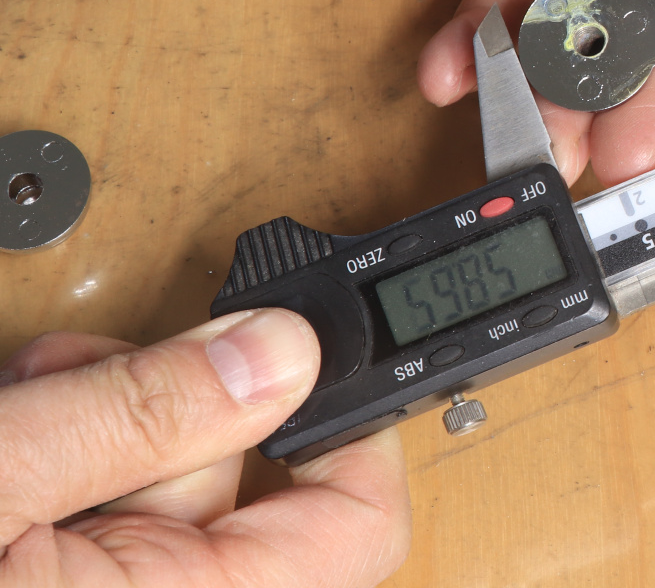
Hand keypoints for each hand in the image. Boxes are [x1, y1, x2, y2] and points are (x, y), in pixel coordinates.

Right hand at [0, 310, 408, 585]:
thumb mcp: (8, 477)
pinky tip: (24, 405)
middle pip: (251, 468)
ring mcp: (113, 585)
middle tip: (113, 356)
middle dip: (183, 385)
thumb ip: (146, 415)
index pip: (360, 525)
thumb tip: (281, 352)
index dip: (356, 426)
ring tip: (39, 384)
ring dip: (111, 395)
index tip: (313, 349)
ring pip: (171, 460)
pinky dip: (76, 430)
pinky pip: (113, 487)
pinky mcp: (65, 572)